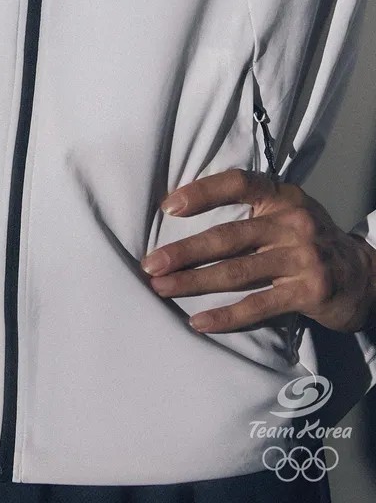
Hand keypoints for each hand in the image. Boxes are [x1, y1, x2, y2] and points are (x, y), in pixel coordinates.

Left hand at [140, 168, 375, 335]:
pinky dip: (226, 315)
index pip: (238, 183)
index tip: (168, 207)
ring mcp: (303, 257)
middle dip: (184, 251)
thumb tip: (184, 211)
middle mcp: (293, 222)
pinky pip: (259, 305)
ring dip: (195, 282)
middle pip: (228, 235)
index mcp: (282, 196)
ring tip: (163, 288)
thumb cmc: (309, 241)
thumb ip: (251, 208)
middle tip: (151, 264)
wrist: (365, 275)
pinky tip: (199, 321)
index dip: (202, 192)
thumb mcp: (287, 211)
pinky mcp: (309, 292)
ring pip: (238, 271)